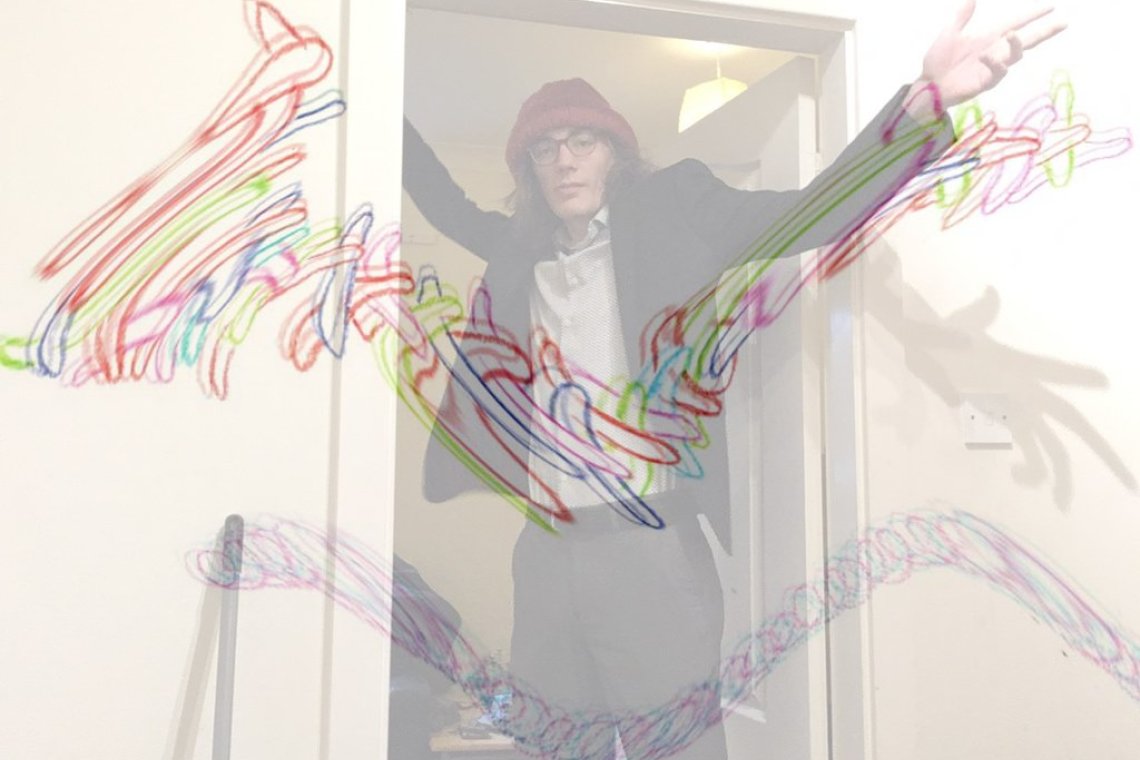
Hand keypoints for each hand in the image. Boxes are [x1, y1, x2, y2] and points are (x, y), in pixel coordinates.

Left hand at [907, 0, 1066, 117]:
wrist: (927, 86)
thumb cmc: (939, 62)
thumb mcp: (949, 34)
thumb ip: (962, 17)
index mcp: (989, 38)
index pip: (1017, 23)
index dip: (1033, 15)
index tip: (1051, 6)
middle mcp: (996, 51)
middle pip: (1027, 39)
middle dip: (1045, 31)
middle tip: (1063, 22)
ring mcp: (992, 68)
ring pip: (1015, 56)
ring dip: (1016, 45)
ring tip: (1012, 33)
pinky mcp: (984, 82)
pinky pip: (997, 74)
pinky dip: (995, 64)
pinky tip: (986, 57)